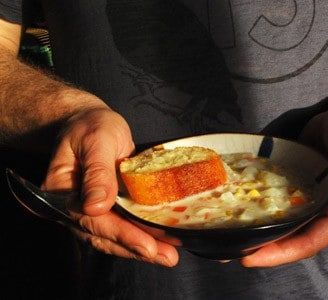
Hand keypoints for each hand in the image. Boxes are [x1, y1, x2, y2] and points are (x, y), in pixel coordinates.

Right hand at [42, 106, 178, 266]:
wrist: (91, 123)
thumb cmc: (92, 126)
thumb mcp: (97, 140)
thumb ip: (96, 172)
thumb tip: (95, 206)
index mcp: (61, 191)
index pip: (91, 220)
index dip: (120, 234)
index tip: (146, 246)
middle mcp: (73, 207)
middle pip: (104, 235)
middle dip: (136, 248)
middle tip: (167, 257)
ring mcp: (89, 210)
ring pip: (113, 237)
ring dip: (142, 248)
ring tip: (169, 255)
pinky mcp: (105, 208)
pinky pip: (121, 226)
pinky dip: (141, 235)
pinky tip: (163, 241)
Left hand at [241, 85, 327, 266]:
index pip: (310, 241)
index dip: (280, 253)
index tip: (249, 258)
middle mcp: (323, 211)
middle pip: (290, 238)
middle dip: (260, 248)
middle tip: (225, 253)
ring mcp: (307, 200)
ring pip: (279, 223)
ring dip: (253, 231)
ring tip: (222, 236)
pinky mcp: (295, 187)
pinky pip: (274, 201)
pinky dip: (255, 207)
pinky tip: (232, 207)